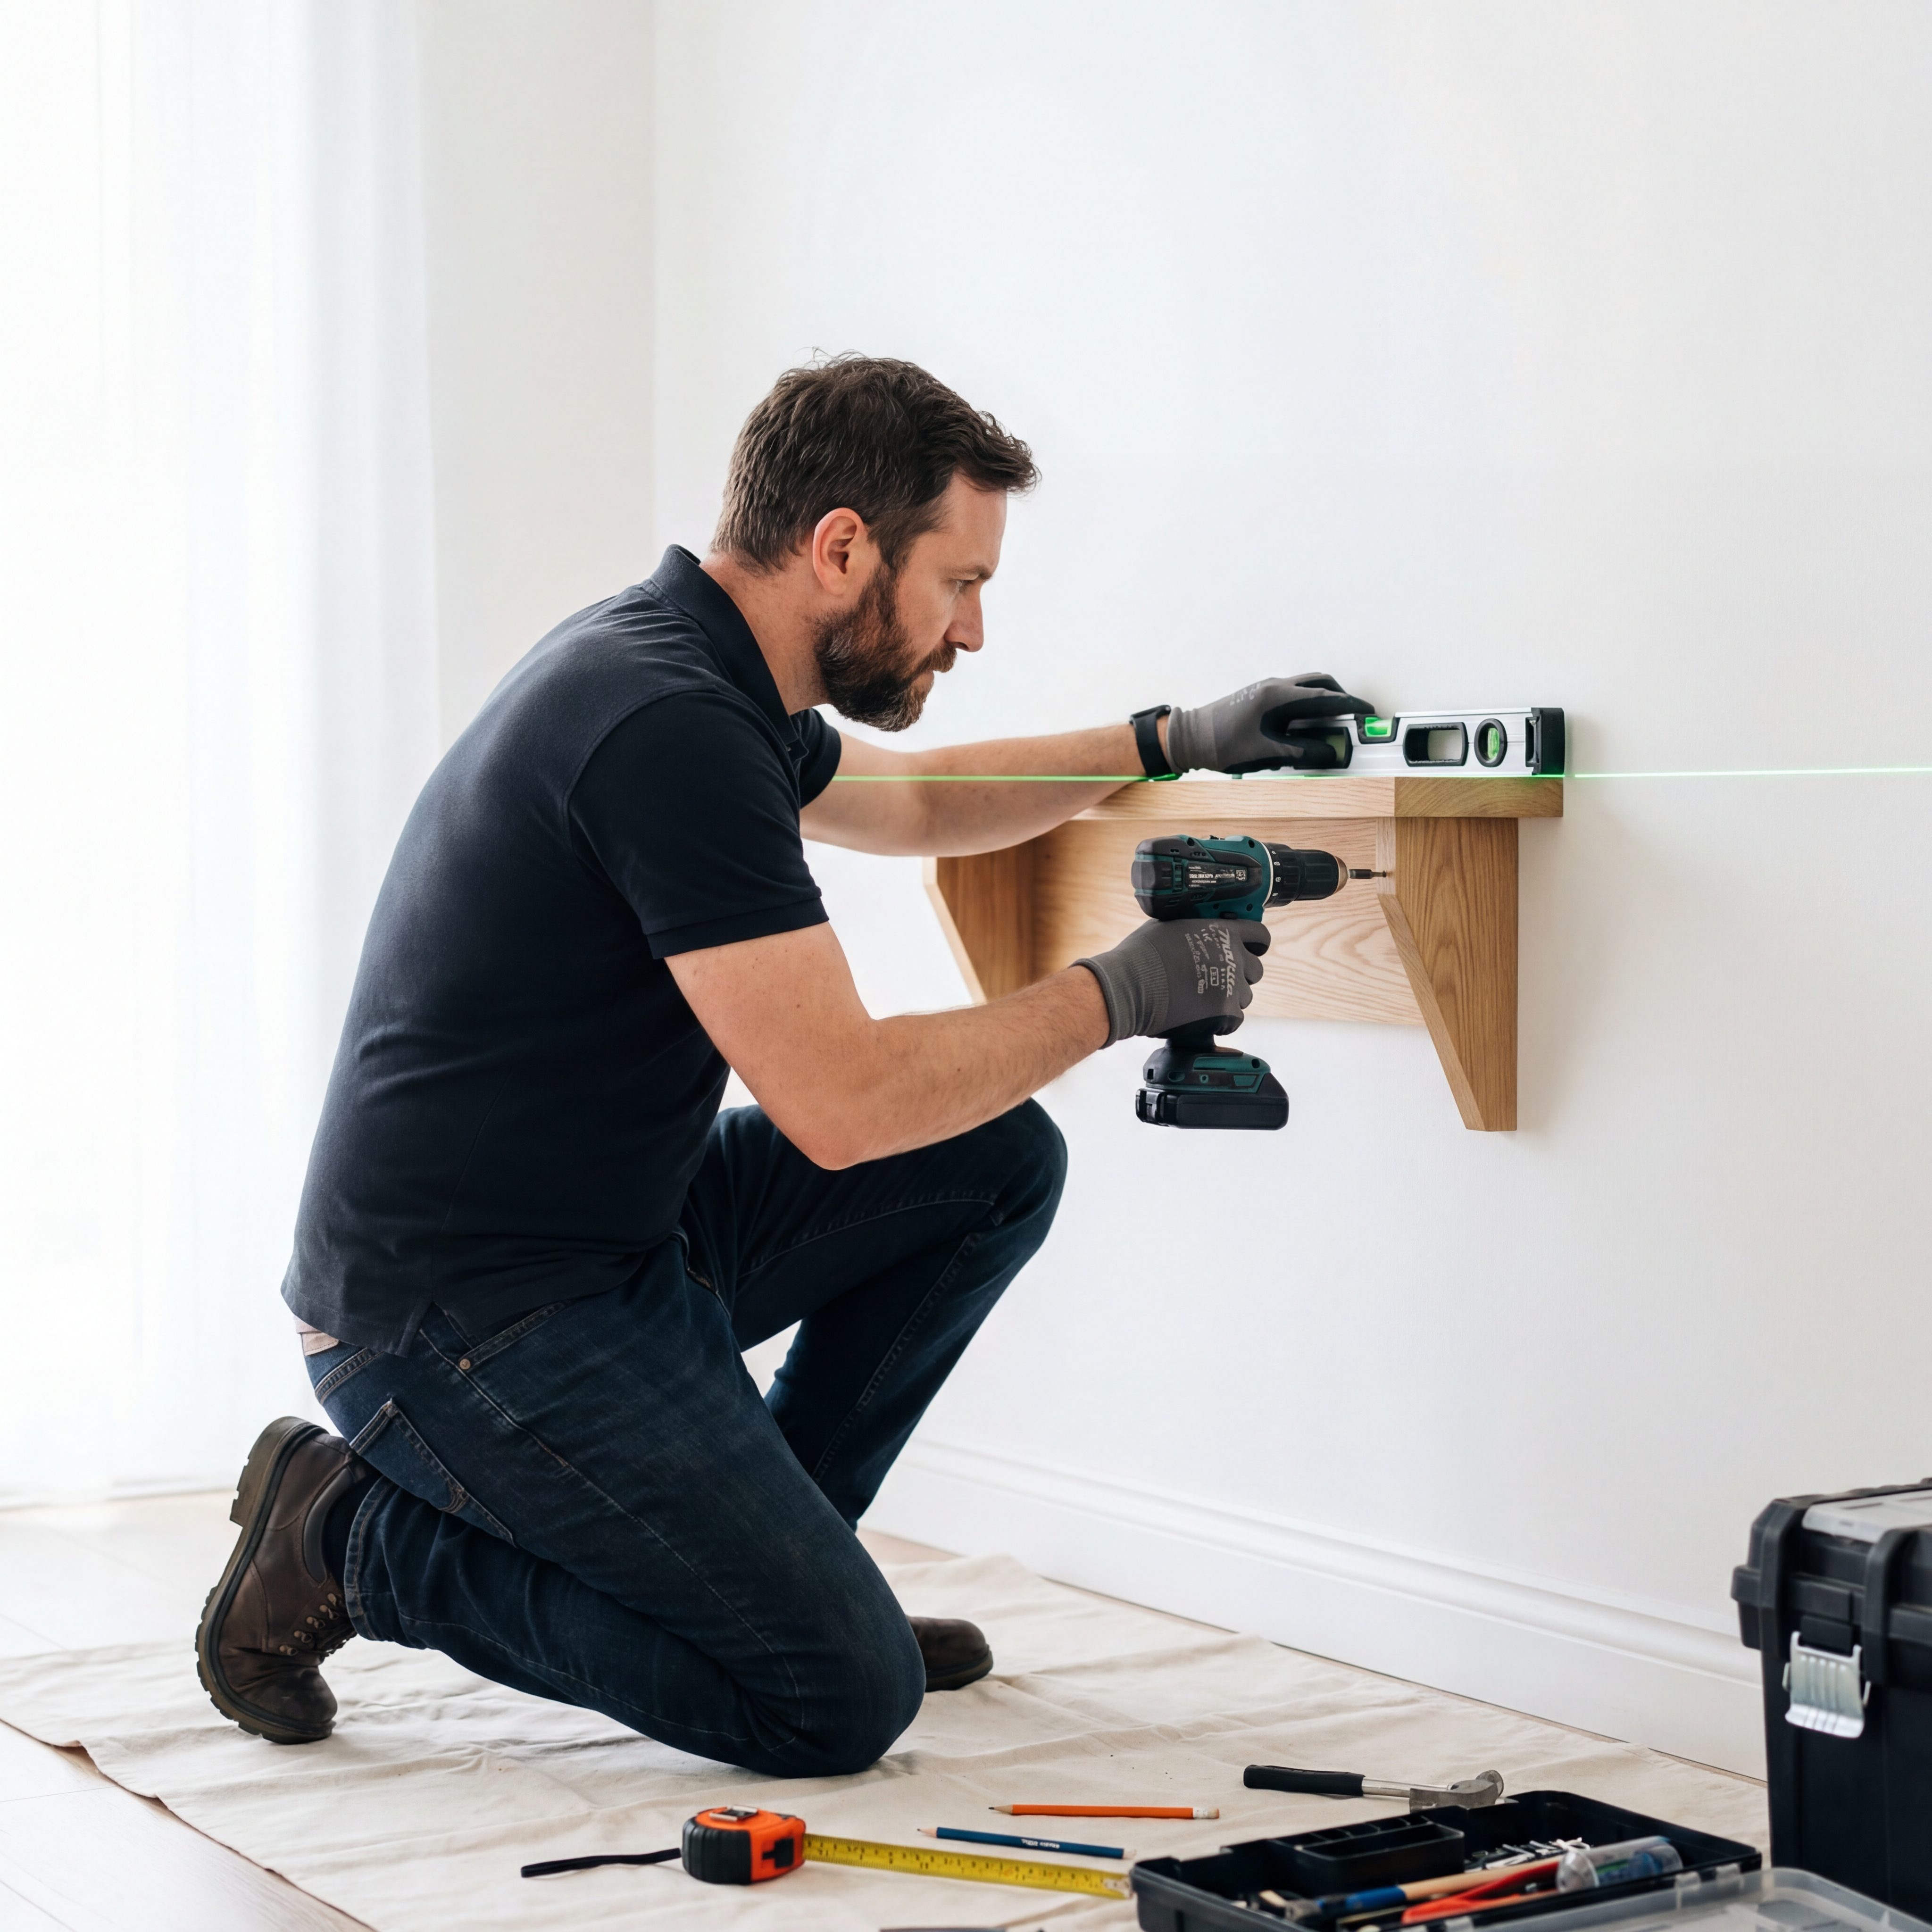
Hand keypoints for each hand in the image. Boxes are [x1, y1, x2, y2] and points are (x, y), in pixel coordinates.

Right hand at [1073, 919, 1270, 1046]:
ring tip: (1201, 999)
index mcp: (1223, 932)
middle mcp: (1234, 958)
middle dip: (1240, 974)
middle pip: (1255, 969)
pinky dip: (1220, 1020)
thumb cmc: (1142, 955)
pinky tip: (1199, 1015)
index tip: (1252, 949)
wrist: (1130, 987)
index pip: (1259, 935)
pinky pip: (1234, 1020)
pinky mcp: (1225, 1014)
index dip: (1256, 943)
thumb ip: (1193, 928)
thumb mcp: (1170, 926)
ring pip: (1245, 996)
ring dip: (1229, 998)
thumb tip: (1195, 931)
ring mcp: (1232, 987)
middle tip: (1217, 979)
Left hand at [1166, 673, 1373, 774]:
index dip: (1350, 704)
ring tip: (1333, 720)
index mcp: (1278, 697)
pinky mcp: (1259, 696)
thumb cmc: (1223, 745)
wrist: (1190, 738)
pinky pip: (1292, 694)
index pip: (1325, 696)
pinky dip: (1307, 703)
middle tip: (1353, 714)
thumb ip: (1302, 752)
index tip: (1367, 711)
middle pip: (1319, 682)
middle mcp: (1274, 686)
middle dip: (1341, 696)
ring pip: (1305, 686)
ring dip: (1323, 698)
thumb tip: (1330, 753)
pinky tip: (1306, 722)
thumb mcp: (1266, 753)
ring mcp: (1265, 689)